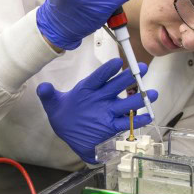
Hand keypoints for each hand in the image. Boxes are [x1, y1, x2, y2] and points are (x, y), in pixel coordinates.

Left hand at [36, 58, 157, 163]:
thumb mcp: (53, 105)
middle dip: (129, 77)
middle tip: (142, 68)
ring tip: (151, 93)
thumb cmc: (63, 114)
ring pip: (125, 103)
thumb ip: (49, 95)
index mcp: (88, 89)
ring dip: (138, 98)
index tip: (117, 62)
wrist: (68, 131)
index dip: (108, 70)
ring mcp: (109, 111)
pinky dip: (136, 119)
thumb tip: (42, 87)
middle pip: (117, 86)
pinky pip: (125, 122)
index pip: (98, 77)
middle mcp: (101, 98)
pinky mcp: (111, 125)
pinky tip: (147, 116)